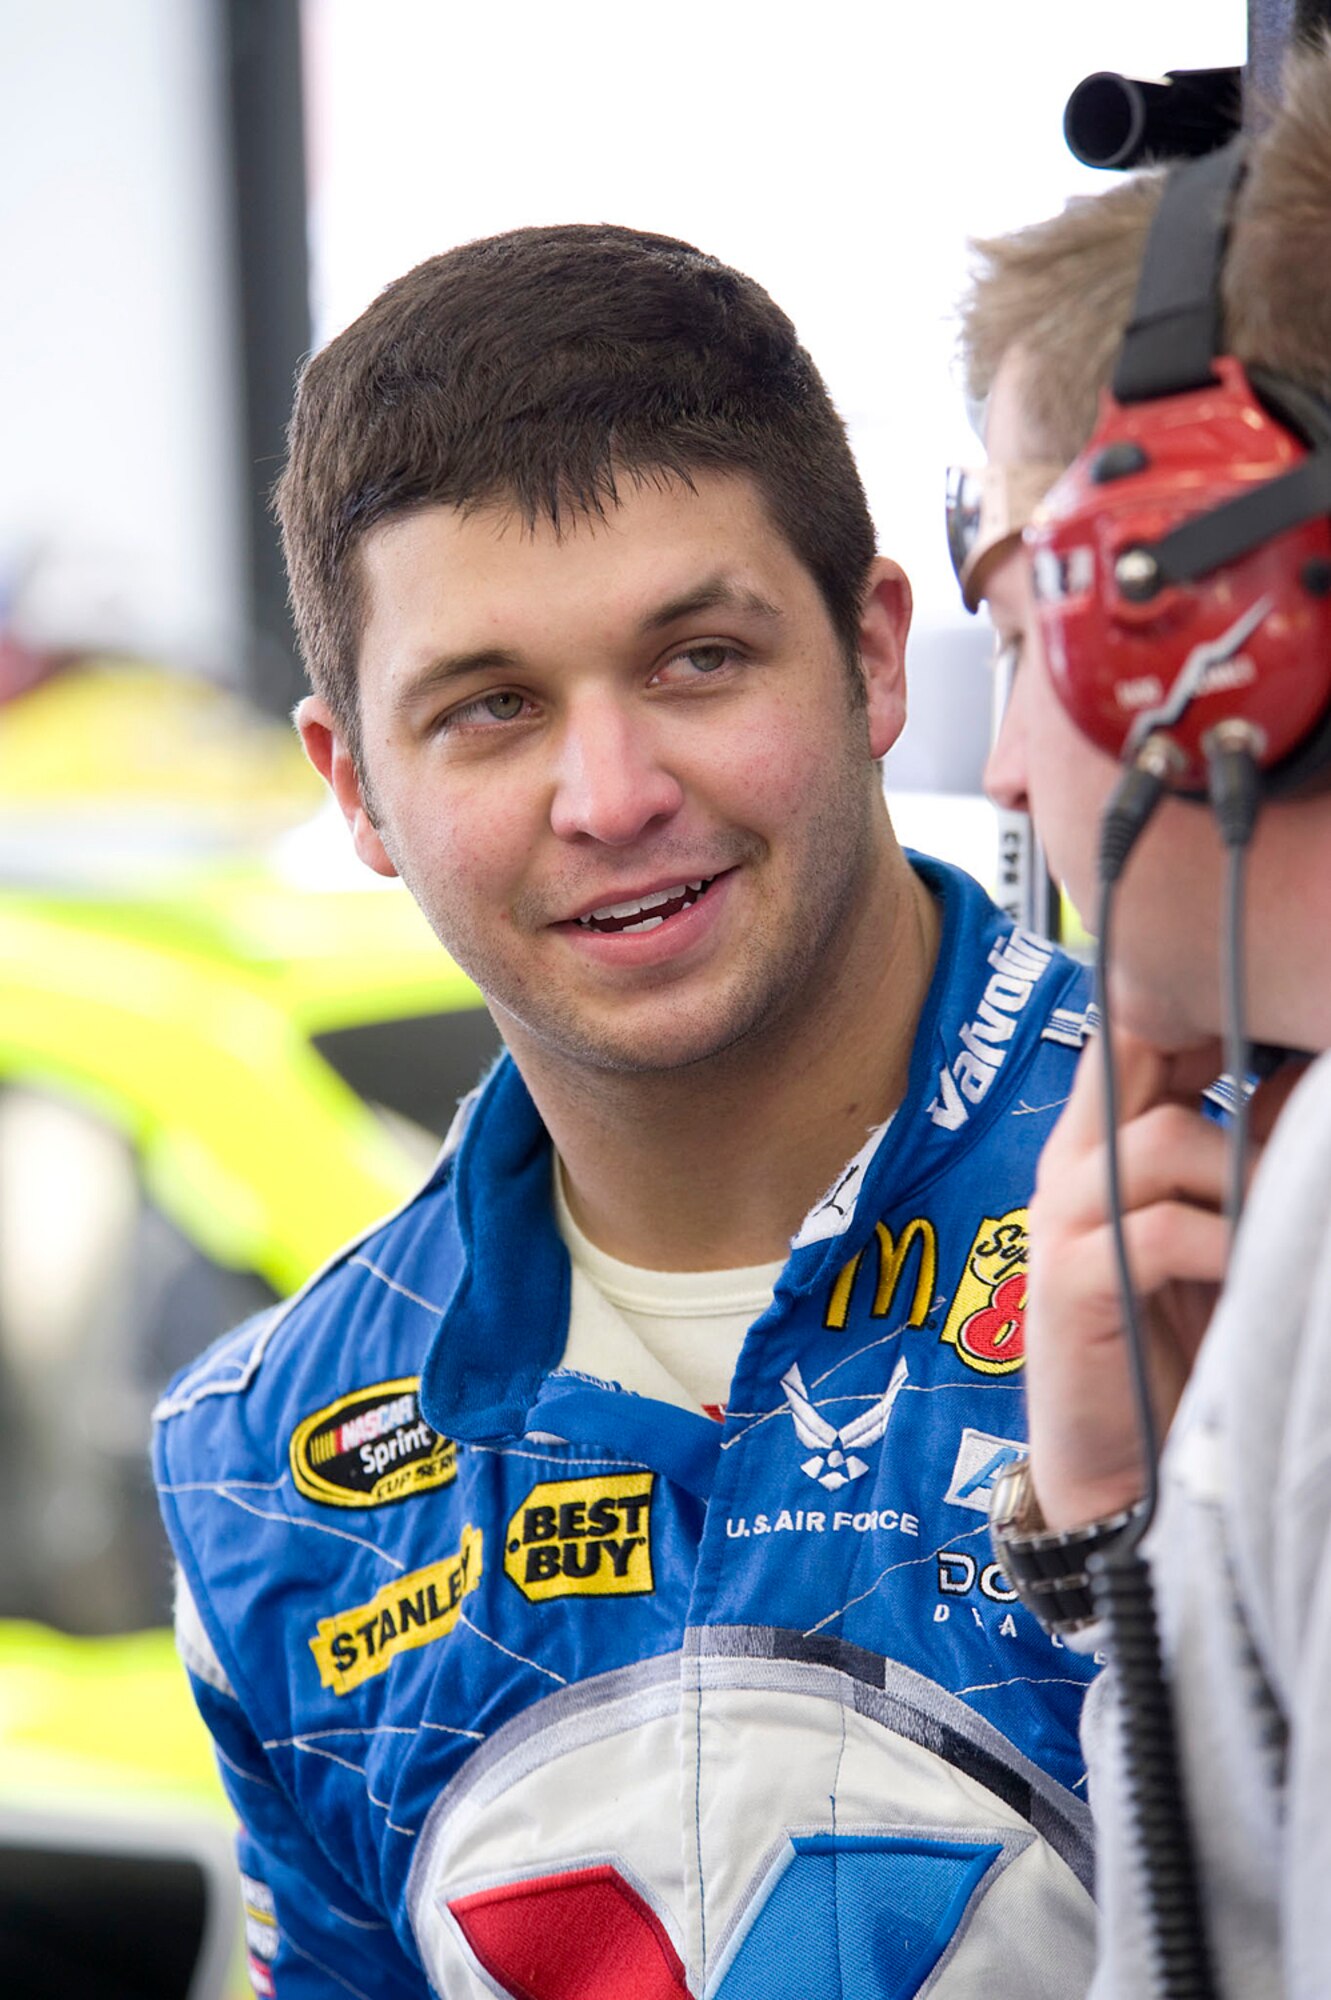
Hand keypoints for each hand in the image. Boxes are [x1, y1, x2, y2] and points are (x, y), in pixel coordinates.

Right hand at [1023, 1029, 1297, 1531]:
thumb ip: (1245, 1155)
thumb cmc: (1178, 1347)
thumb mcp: (1222, 1233)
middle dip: (1219, 1046)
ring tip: (1289, 1210)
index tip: (1274, 1005)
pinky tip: (1255, 1267)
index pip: (1134, 1034)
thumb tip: (1306, 1079)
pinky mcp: (1075, 1283)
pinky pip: (1161, 1229)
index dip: (1201, 1004)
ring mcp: (1067, 1222)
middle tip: (1286, 1069)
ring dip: (1249, 1165)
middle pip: (1132, 1052)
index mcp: (1101, 1147)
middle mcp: (1074, 1168)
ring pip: (1162, 1137)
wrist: (1124, 1473)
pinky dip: (1227, 1239)